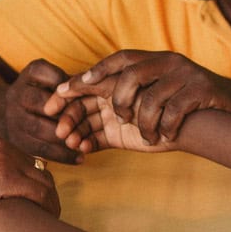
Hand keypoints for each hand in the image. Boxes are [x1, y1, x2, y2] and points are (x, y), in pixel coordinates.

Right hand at [0, 135, 58, 231]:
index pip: (28, 160)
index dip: (37, 181)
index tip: (42, 200)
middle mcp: (0, 145)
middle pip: (39, 169)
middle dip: (47, 190)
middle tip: (51, 210)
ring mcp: (2, 159)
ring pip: (43, 181)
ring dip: (51, 200)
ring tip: (51, 217)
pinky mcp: (3, 178)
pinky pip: (39, 193)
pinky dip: (48, 207)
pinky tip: (47, 219)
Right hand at [3, 59, 81, 163]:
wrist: (2, 110)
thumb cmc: (38, 92)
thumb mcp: (48, 76)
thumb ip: (67, 81)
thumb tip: (89, 89)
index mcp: (29, 76)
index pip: (51, 78)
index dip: (68, 89)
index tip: (86, 97)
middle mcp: (16, 95)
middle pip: (42, 105)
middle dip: (66, 117)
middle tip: (87, 125)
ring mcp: (12, 119)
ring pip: (40, 130)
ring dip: (64, 140)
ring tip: (85, 146)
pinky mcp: (16, 140)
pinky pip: (39, 149)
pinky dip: (61, 156)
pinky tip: (79, 159)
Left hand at [47, 51, 230, 150]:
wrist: (227, 112)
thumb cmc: (179, 112)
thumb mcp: (147, 106)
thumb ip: (117, 110)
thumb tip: (76, 129)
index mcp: (153, 61)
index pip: (118, 60)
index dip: (93, 72)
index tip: (69, 87)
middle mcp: (167, 62)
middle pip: (130, 76)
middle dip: (119, 102)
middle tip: (120, 121)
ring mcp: (185, 74)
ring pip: (151, 99)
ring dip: (145, 123)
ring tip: (147, 136)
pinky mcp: (201, 90)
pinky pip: (174, 111)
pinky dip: (165, 129)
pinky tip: (165, 137)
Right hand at [61, 92, 180, 153]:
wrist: (183, 120)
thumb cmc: (157, 95)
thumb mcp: (124, 84)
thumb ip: (96, 84)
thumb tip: (66, 85)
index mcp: (107, 83)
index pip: (78, 90)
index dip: (62, 99)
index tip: (48, 108)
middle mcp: (106, 101)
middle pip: (78, 110)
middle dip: (67, 120)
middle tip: (60, 131)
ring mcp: (111, 119)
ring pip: (84, 126)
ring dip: (74, 134)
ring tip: (70, 141)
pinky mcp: (116, 138)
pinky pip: (95, 141)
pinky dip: (86, 145)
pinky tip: (82, 148)